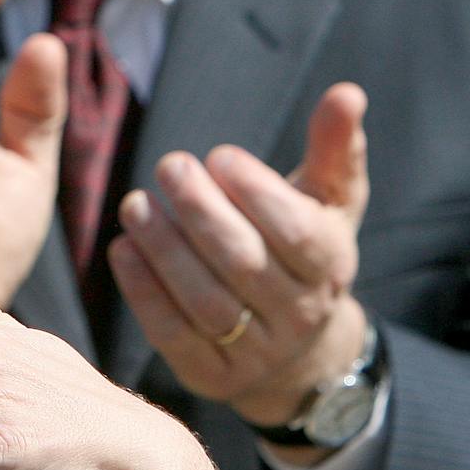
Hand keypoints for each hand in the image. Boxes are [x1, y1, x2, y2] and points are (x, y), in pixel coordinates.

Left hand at [108, 83, 370, 430]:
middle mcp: (299, 315)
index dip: (256, 192)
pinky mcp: (212, 377)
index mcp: (332, 266)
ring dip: (164, 249)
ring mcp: (257, 354)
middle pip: (245, 264)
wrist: (297, 350)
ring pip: (206, 302)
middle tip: (169, 164)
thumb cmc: (303, 249)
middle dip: (201, 211)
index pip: (298, 233)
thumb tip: (347, 92)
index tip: (218, 155)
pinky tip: (123, 249)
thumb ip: (333, 147)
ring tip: (134, 204)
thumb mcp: (327, 200)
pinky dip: (144, 292)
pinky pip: (173, 335)